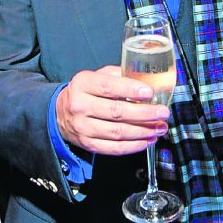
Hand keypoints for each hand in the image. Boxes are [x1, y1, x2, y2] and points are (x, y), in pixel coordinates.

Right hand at [55, 66, 169, 155]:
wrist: (60, 112)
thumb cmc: (85, 91)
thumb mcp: (96, 75)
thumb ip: (119, 75)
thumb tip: (147, 78)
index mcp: (83, 84)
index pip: (108, 87)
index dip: (131, 89)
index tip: (150, 92)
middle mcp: (80, 106)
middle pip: (116, 112)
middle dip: (144, 113)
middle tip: (163, 112)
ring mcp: (83, 127)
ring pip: (118, 132)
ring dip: (143, 131)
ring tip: (160, 127)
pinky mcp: (88, 144)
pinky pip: (114, 148)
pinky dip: (134, 146)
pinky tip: (147, 140)